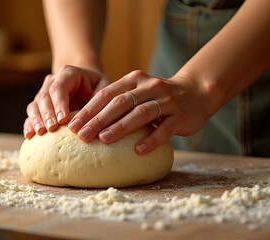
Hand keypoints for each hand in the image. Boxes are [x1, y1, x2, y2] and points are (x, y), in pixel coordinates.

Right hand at [23, 65, 109, 138]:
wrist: (90, 86)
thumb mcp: (104, 90)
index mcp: (69, 74)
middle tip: (51, 128)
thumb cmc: (100, 88)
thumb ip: (99, 102)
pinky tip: (29, 136)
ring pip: (35, 105)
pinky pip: (31, 115)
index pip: (60, 87)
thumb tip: (94, 123)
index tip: (63, 119)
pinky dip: (29, 125)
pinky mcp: (40, 107)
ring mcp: (44, 93)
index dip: (60, 103)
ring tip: (40, 133)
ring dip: (36, 119)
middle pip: (45, 96)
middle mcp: (53, 81)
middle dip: (47, 113)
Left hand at [68, 70, 213, 154]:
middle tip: (82, 136)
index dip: (88, 110)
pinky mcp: (181, 116)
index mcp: (134, 80)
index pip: (106, 94)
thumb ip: (120, 100)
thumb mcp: (140, 91)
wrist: (197, 92)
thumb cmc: (161, 96)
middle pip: (120, 103)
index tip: (72, 125)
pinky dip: (151, 139)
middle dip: (98, 119)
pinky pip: (165, 128)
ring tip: (104, 140)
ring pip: (141, 113)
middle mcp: (149, 87)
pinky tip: (138, 150)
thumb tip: (87, 123)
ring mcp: (167, 101)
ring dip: (121, 127)